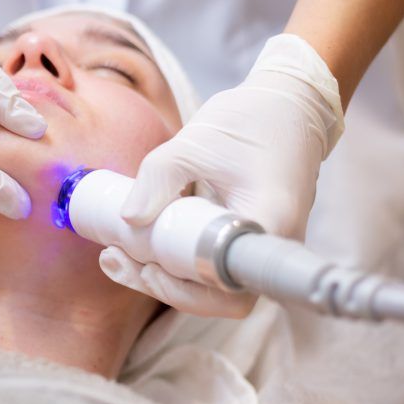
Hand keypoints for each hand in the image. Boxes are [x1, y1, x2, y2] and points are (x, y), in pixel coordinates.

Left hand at [106, 34, 343, 316]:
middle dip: (162, 286)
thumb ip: (158, 179)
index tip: (151, 267)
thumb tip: (128, 220)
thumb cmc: (250, 122)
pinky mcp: (244, 241)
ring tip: (114, 257)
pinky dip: (174, 261)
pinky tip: (134, 249)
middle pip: (216, 295)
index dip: (186, 290)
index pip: (228, 284)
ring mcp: (260, 247)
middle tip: (116, 260)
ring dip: (163, 277)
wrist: (289, 108)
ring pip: (211, 284)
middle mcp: (270, 246)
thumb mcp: (194, 143)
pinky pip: (210, 264)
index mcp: (267, 224)